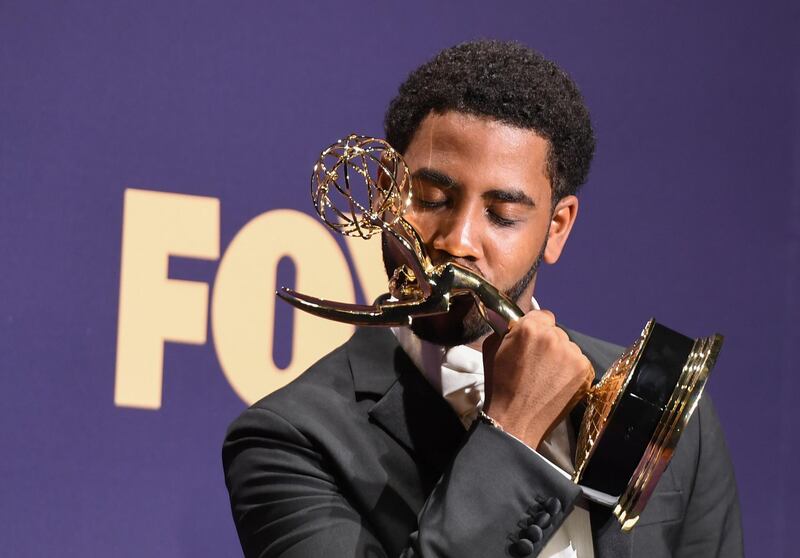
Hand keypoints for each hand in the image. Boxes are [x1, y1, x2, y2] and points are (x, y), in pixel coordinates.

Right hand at [482, 309, 593, 448]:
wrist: (515, 420)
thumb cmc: (500, 386)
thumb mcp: (491, 348)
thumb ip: (505, 329)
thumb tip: (512, 321)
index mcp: (529, 328)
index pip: (542, 315)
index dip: (536, 327)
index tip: (532, 341)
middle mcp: (554, 337)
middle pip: (556, 331)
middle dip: (547, 343)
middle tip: (536, 362)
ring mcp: (572, 355)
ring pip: (568, 347)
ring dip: (560, 356)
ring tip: (546, 376)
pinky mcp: (584, 371)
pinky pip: (578, 362)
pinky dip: (570, 370)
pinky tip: (556, 383)